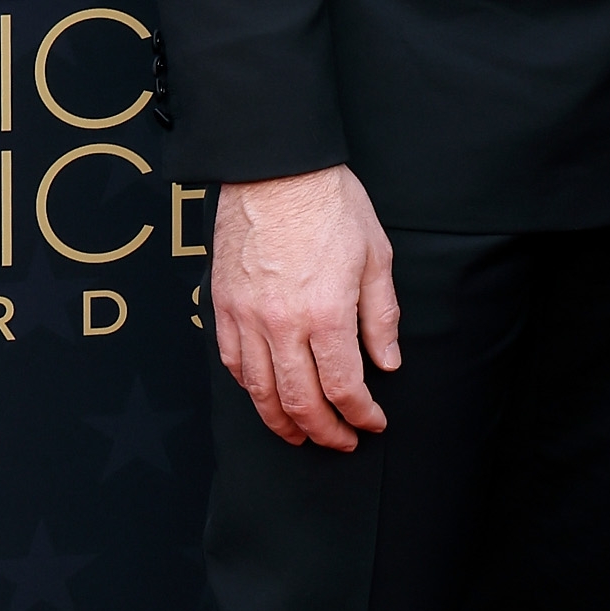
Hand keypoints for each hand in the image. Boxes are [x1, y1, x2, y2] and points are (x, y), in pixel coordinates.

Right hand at [210, 164, 398, 449]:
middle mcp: (282, 324)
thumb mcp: (376, 257)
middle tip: (341, 442)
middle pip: (300, 401)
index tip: (373, 422)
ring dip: (282, 422)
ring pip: (260, 392)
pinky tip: (266, 394)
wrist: (274, 168)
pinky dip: (251, 388)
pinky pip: (233, 362)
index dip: (362, 415)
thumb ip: (381, 316)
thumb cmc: (330, 204)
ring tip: (300, 435)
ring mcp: (246, 317)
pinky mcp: (222, 305)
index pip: (345, 387)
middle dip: (324, 431)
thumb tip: (387, 362)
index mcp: (326, 313)